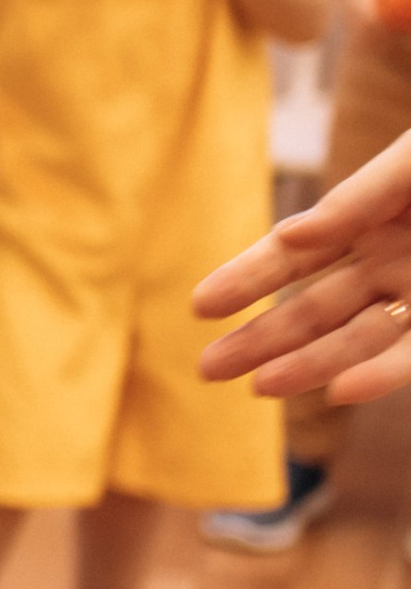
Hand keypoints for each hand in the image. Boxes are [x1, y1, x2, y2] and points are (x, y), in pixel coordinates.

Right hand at [194, 119, 410, 405]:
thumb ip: (360, 196)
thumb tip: (294, 234)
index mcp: (369, 214)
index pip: (294, 253)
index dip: (247, 277)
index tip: (199, 305)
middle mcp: (390, 259)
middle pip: (315, 306)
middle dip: (261, 338)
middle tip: (206, 371)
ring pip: (357, 338)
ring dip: (309, 366)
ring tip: (260, 392)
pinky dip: (383, 374)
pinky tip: (341, 391)